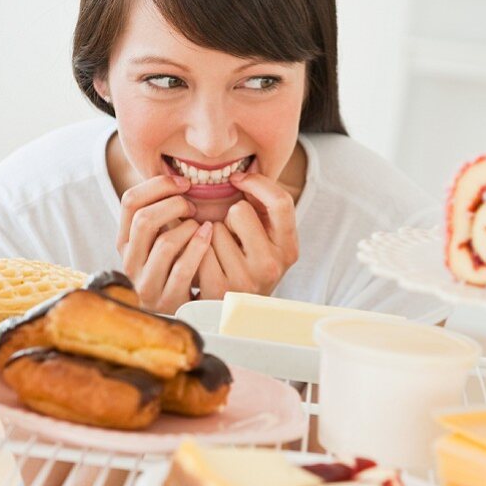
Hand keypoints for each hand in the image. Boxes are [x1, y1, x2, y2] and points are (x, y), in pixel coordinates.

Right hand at [117, 173, 212, 312]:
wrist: (187, 309)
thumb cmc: (179, 262)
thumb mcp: (164, 236)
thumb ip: (163, 211)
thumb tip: (180, 176)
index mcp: (125, 241)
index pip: (130, 201)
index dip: (159, 185)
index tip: (184, 184)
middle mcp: (130, 262)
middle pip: (145, 219)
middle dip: (175, 205)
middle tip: (194, 207)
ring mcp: (147, 284)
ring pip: (165, 243)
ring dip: (189, 228)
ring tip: (203, 226)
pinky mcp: (168, 301)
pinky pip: (182, 269)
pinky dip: (199, 247)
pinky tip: (209, 236)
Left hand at [195, 171, 298, 299]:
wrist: (236, 310)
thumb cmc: (248, 261)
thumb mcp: (267, 237)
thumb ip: (263, 206)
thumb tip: (241, 175)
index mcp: (289, 249)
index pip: (281, 202)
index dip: (257, 183)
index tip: (238, 179)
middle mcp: (271, 266)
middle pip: (241, 210)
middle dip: (230, 214)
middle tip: (232, 233)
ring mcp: (245, 280)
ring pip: (214, 228)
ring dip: (211, 234)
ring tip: (218, 251)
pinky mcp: (217, 289)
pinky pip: (198, 247)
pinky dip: (197, 249)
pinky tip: (205, 261)